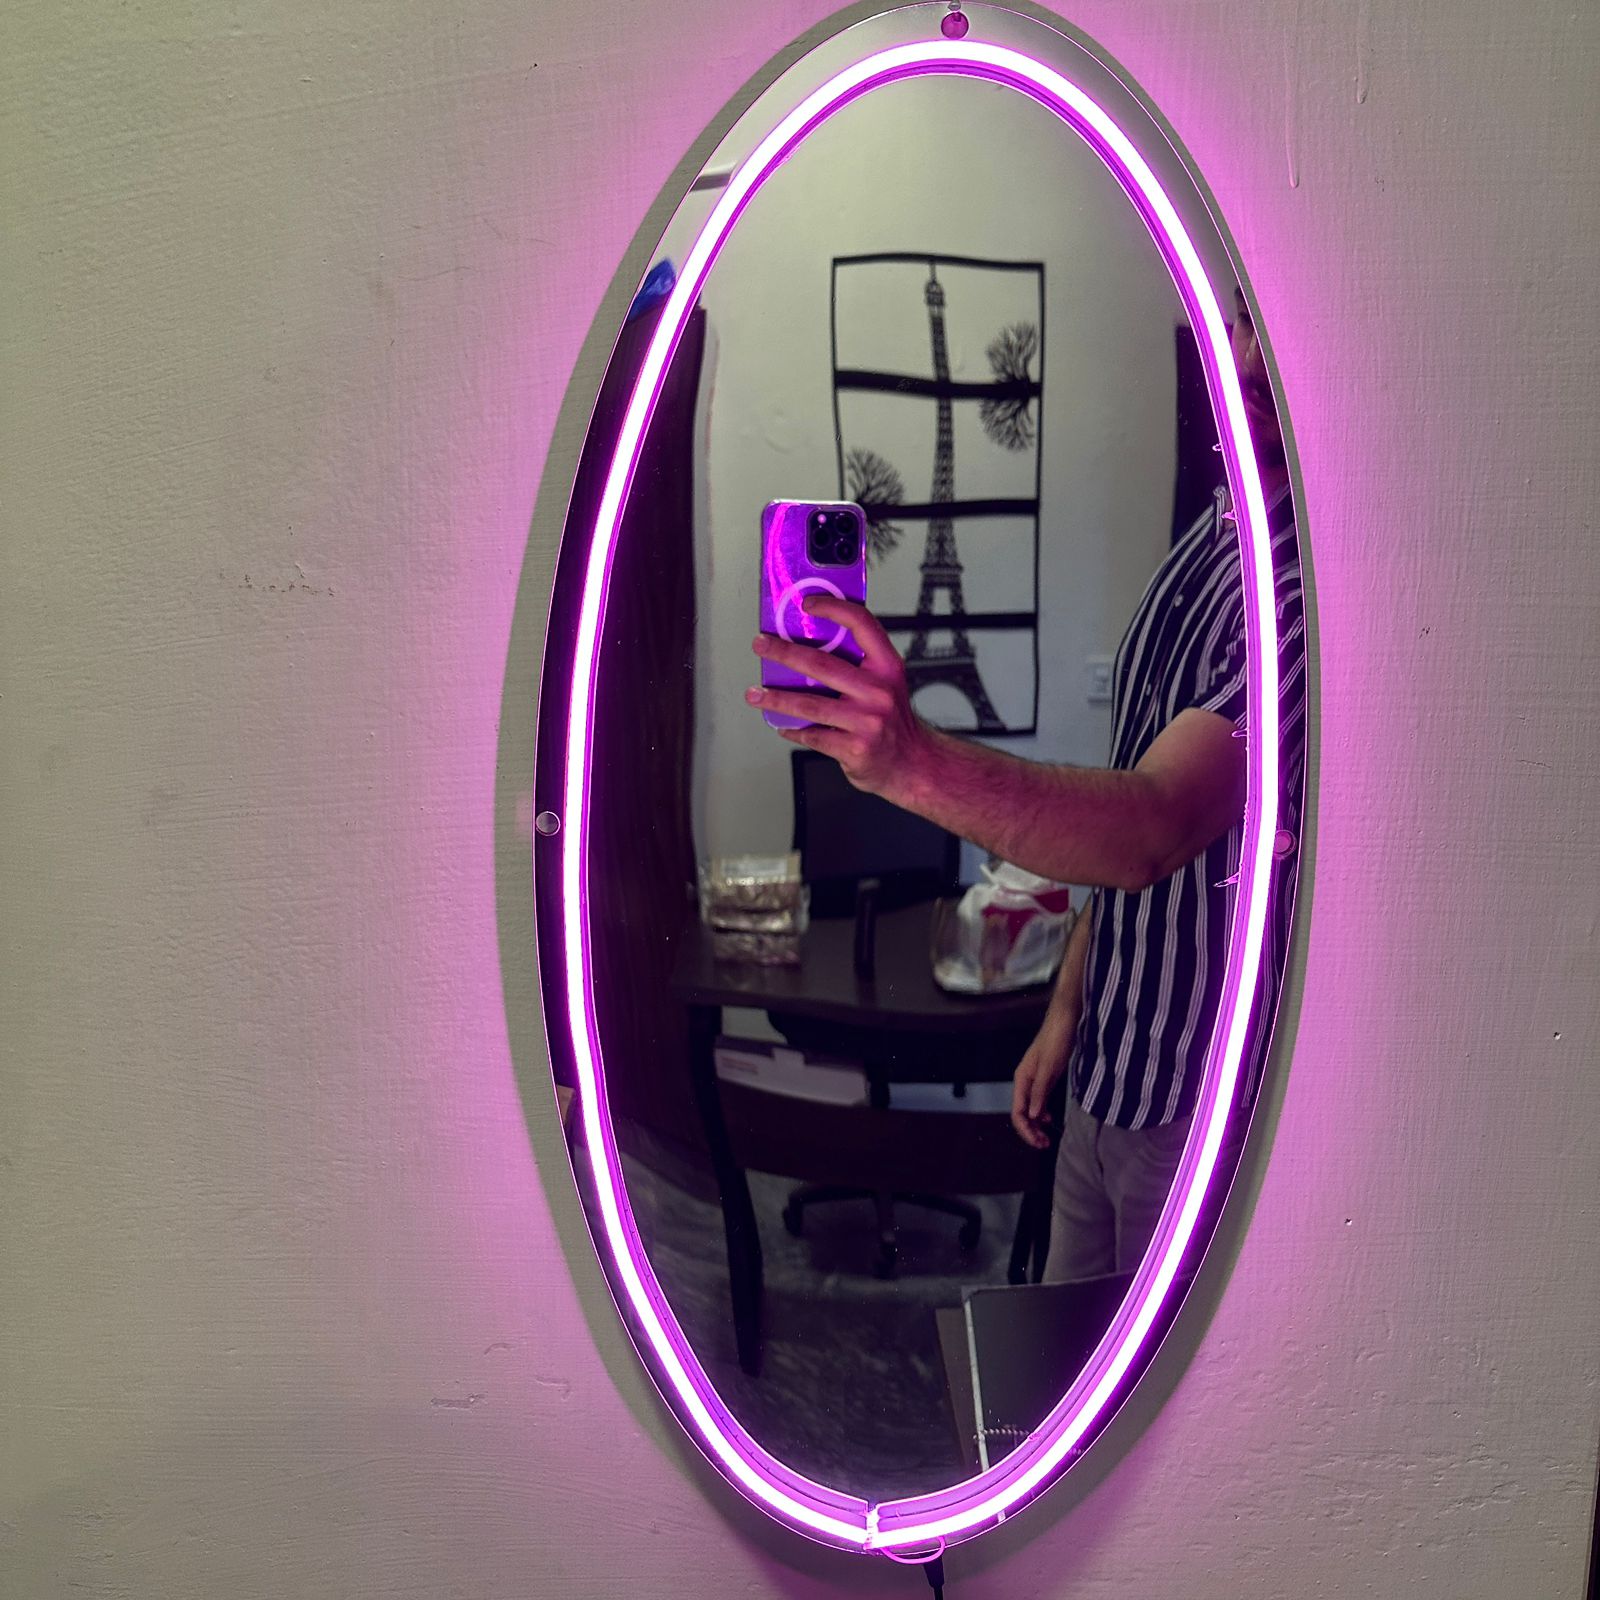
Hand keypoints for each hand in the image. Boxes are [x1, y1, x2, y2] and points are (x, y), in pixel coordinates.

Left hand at [746, 597, 929, 799]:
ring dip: (775, 698)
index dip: (833, 609)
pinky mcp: (854, 748)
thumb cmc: (893, 721)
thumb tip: (809, 645)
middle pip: (821, 664)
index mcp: (887, 667)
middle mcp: (879, 692)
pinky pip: (812, 736)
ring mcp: (866, 722)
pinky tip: (783, 725)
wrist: (913, 763)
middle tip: (762, 646)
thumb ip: (858, 665)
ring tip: (756, 694)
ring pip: (808, 704)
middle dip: (783, 652)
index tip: (807, 604)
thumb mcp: (887, 683)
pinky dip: (793, 730)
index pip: (862, 624)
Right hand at [1011, 1021, 1074, 1149]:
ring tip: (1046, 1137)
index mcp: (1022, 1079)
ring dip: (1036, 1125)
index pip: (1018, 1112)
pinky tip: (1049, 1118)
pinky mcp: (1045, 1078)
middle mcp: (1025, 1081)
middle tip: (1044, 1144)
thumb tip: (1033, 1116)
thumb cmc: (1056, 1040)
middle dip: (1030, 1131)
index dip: (1026, 1130)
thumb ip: (1040, 1092)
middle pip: (1022, 1113)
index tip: (1038, 1142)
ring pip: (1030, 1108)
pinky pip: (1038, 1101)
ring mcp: (1035, 1080)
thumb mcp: (1049, 1068)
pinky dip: (1042, 1113)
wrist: (1065, 1021)